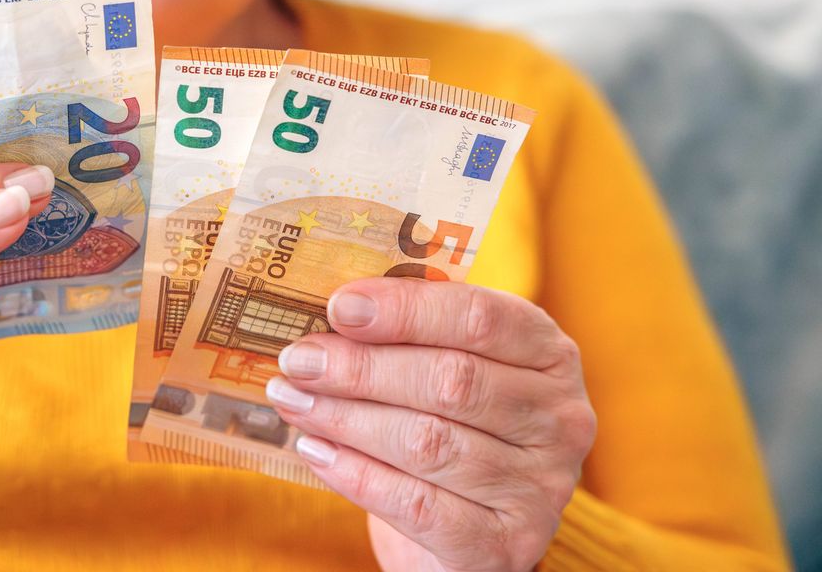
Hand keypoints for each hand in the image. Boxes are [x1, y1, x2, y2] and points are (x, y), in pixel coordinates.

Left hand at [264, 277, 595, 571]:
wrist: (471, 528)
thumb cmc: (452, 423)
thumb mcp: (447, 365)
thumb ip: (408, 334)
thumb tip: (332, 312)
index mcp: (549, 353)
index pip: (481, 317)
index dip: (406, 309)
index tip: (340, 306)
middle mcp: (559, 418)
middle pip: (451, 380)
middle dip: (362, 367)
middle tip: (299, 359)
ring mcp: (540, 488)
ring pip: (428, 443)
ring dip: (345, 418)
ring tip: (292, 399)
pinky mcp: (505, 546)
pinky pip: (418, 506)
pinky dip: (356, 474)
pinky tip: (315, 450)